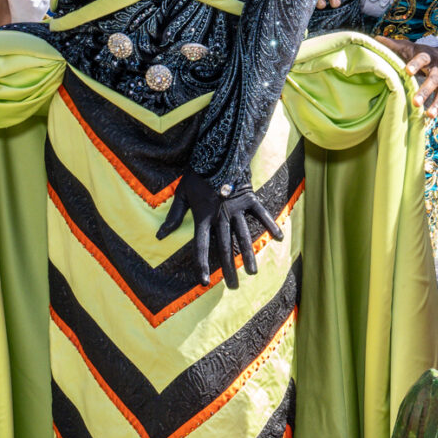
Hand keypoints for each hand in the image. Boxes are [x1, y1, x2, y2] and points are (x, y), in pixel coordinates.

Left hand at [160, 175, 284, 289]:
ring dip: (249, 256)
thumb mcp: (181, 194)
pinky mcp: (249, 199)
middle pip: (225, 248)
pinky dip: (270, 225)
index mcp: (203, 217)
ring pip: (244, 237)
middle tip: (234, 287)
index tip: (204, 282)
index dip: (201, 265)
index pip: (201, 246)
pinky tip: (278, 238)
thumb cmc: (196, 173)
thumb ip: (173, 216)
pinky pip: (261, 215)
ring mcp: (237, 209)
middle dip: (229, 269)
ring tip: (252, 273)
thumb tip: (159, 236)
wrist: (216, 151)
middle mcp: (221, 217)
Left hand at [402, 45, 437, 120]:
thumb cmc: (423, 54)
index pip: (422, 59)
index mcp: (428, 56)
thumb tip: (377, 39)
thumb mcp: (411, 47)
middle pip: (434, 79)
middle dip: (425, 91)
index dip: (416, 64)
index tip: (407, 71)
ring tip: (429, 115)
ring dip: (437, 104)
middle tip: (415, 102)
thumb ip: (395, 45)